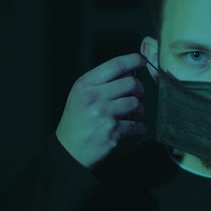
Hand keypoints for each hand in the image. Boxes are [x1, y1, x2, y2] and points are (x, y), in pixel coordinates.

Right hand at [55, 53, 147, 168]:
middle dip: (139, 89)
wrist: (69, 150)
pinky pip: (137, 125)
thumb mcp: (81, 95)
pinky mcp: (112, 131)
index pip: (115, 65)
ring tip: (134, 114)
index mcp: (86, 84)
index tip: (142, 61)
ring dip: (139, 109)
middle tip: (137, 95)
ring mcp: (104, 114)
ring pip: (135, 103)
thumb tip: (129, 70)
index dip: (133, 60)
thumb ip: (102, 82)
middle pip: (131, 83)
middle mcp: (94, 97)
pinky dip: (140, 127)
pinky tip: (136, 128)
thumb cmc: (77, 120)